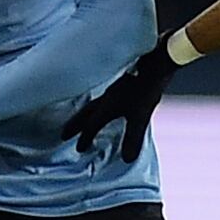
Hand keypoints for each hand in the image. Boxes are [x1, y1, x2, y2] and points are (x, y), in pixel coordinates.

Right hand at [61, 38, 181, 163]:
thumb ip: (132, 138)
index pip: (91, 124)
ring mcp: (112, 86)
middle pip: (85, 112)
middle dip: (75, 124)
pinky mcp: (120, 80)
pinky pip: (102, 95)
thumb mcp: (140, 116)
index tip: (79, 148)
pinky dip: (98, 103)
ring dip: (84, 112)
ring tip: (81, 118)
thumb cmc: (146, 86)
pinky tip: (106, 102)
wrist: (155, 60)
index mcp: (107, 105)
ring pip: (92, 102)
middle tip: (64, 133)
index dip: (85, 138)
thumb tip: (126, 159)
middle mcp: (106, 96)